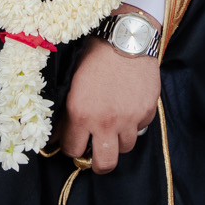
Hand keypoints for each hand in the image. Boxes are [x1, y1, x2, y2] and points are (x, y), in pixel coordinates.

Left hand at [59, 5, 159, 173]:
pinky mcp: (147, 111)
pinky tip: (129, 109)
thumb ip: (66, 114)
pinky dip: (135, 124)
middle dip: (98, 165)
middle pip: (103, 163)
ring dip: (118, 141)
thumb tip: (57, 136)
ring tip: (115, 128)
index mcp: (80, 114)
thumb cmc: (96, 57)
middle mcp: (105, 121)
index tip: (76, 143)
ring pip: (124, 148)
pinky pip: (140, 129)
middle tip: (97, 157)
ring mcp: (129, 118)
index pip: (73, 150)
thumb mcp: (72, 84)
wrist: (126, 38)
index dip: (72, 148)